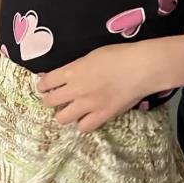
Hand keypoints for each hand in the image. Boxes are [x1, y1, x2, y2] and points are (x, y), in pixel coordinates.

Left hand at [37, 44, 156, 132]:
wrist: (141, 67)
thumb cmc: (118, 55)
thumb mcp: (90, 55)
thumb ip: (75, 67)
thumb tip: (64, 74)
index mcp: (71, 71)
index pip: (45, 82)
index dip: (42, 86)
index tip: (45, 87)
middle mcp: (75, 89)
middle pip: (49, 101)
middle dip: (50, 100)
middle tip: (56, 99)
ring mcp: (88, 104)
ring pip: (62, 118)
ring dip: (63, 114)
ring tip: (69, 111)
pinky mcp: (102, 115)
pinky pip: (84, 127)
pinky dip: (83, 124)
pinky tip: (86, 118)